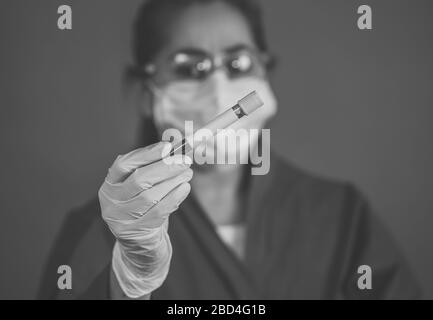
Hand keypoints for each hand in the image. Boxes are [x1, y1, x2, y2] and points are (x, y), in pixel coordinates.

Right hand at [98, 141, 192, 297]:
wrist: (138, 243)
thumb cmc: (142, 208)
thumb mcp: (140, 188)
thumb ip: (151, 168)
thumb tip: (173, 149)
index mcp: (109, 185)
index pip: (123, 165)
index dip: (146, 154)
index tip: (166, 147)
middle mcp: (111, 201)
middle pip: (139, 179)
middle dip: (165, 167)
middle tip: (184, 161)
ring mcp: (121, 219)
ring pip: (150, 196)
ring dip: (173, 182)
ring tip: (188, 174)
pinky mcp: (136, 233)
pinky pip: (159, 212)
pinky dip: (174, 197)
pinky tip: (185, 188)